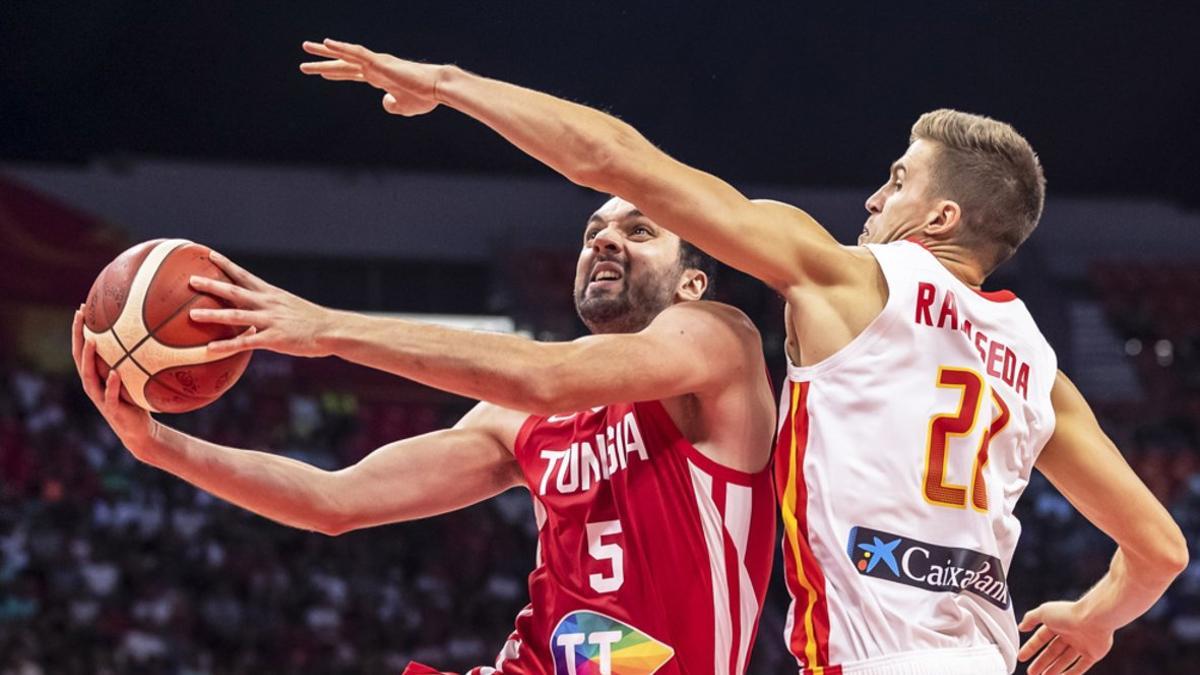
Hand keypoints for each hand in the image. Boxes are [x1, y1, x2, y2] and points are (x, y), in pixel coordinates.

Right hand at [71, 307, 155, 453]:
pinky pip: (110, 395)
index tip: (82, 307)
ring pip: (89, 376)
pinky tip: (114, 373)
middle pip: (79, 357)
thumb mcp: (138, 376)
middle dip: (78, 336)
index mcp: (96, 374)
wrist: (140, 430)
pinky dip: (111, 385)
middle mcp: (93, 384)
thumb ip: (140, 358)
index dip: (80, 329)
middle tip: (80, 315)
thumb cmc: (139, 399)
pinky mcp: (112, 410)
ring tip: (92, 341)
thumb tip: (159, 332)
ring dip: (89, 358)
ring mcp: (100, 397)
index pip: (83, 348)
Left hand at [188, 251, 333, 357]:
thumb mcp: (291, 308)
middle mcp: (268, 303)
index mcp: (272, 294)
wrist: (332, 330)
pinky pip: (245, 342)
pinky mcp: (274, 338)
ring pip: (236, 315)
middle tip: (191, 279)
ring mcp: (270, 320)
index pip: (245, 275)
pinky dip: (227, 345)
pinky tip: (210, 349)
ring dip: (212, 314)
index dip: (226, 265)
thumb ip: (272, 309)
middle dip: (211, 284)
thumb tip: (257, 316)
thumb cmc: (313, 322)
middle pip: (235, 291)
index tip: (210, 254)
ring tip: (192, 315)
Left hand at [299, 38, 443, 116]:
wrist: (437, 88)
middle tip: (305, 57)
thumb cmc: (424, 97)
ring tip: (306, 46)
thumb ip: (392, 105)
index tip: (323, 73)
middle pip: (344, 63)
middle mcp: (375, 68)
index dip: (337, 73)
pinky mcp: (380, 62)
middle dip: (324, 61)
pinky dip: (342, 48)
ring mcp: (376, 64)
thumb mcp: (404, 108)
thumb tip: (384, 102)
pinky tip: (328, 43)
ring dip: (325, 52)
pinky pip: (357, 53)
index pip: (353, 74)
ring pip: (346, 55)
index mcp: (380, 78)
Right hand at [1018, 600, 1112, 673]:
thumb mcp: (1043, 612)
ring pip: (1065, 660)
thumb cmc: (1069, 613)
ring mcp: (1081, 644)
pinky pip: (1081, 667)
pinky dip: (1071, 674)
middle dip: (1041, 663)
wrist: (1094, 619)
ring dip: (1053, 670)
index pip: (1041, 638)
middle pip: (1052, 652)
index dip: (1031, 648)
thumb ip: (1030, 618)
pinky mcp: (1093, 654)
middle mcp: (1069, 634)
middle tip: (1032, 672)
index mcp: (1057, 623)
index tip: (1022, 656)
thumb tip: (1021, 626)